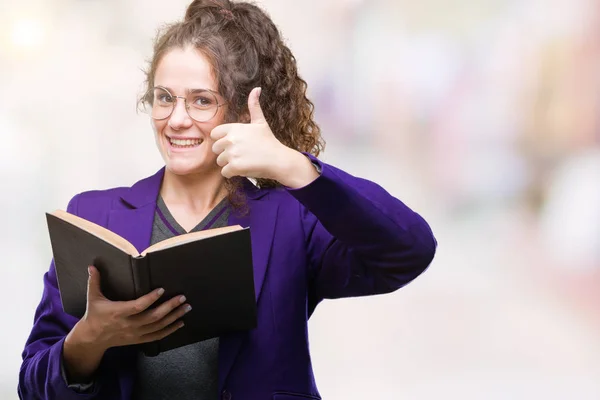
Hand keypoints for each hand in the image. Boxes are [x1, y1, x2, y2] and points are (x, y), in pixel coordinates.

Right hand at [76, 266, 190, 350]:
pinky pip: (157, 336)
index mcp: (118, 312)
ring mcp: (135, 333)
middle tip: (182, 298)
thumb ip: (94, 281)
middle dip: (169, 307)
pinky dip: (170, 330)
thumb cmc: (94, 315)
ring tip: (186, 307)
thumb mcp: (93, 298)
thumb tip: (92, 266)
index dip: (150, 299)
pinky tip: (180, 323)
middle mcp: (129, 324)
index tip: (162, 289)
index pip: (137, 306)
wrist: (92, 339)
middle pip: (153, 317)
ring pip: (158, 326)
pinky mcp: (138, 339)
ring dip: (174, 317)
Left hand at [210, 87, 292, 179]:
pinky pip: (224, 172)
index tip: (235, 144)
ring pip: (220, 162)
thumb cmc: (269, 142)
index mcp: (234, 128)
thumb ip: (254, 106)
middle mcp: (231, 139)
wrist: (279, 160)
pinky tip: (244, 169)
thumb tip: (256, 88)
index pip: (214, 134)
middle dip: (225, 153)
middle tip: (241, 154)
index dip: (223, 140)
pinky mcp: (235, 167)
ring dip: (229, 164)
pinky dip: (232, 173)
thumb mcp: (260, 122)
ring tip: (244, 161)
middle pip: (216, 149)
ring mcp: (232, 153)